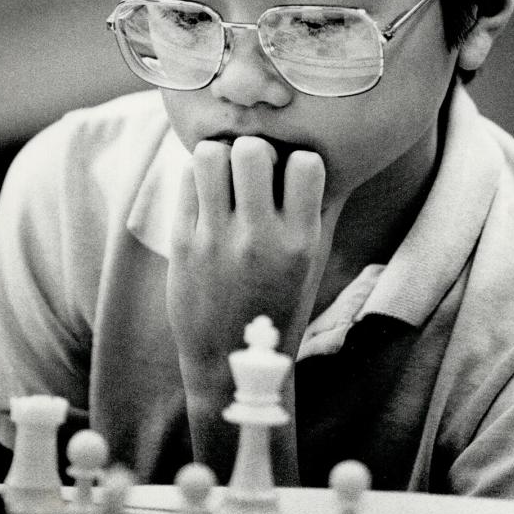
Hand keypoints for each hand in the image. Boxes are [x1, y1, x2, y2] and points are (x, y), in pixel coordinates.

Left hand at [166, 136, 342, 481]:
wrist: (232, 363)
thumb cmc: (280, 303)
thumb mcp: (312, 263)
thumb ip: (320, 211)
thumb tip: (331, 154)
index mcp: (301, 243)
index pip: (307, 164)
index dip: (298, 160)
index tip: (289, 176)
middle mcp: (259, 239)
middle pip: (253, 150)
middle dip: (253, 149)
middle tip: (250, 170)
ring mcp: (217, 241)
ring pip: (210, 155)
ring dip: (219, 157)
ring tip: (224, 176)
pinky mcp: (182, 243)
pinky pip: (186, 179)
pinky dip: (198, 177)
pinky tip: (207, 196)